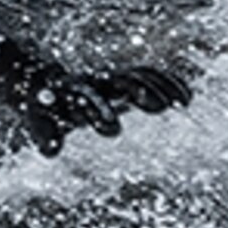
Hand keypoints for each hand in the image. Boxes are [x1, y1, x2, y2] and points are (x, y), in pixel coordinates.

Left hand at [11, 60, 193, 155]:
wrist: (40, 82)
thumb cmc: (43, 111)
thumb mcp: (40, 123)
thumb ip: (46, 137)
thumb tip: (51, 151)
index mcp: (74, 94)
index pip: (89, 99)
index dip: (100, 112)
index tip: (113, 127)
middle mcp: (95, 83)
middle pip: (120, 82)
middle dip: (139, 92)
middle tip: (161, 106)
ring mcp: (110, 80)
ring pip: (137, 76)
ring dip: (159, 88)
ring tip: (182, 103)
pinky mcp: (122, 81)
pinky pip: (148, 76)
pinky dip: (167, 84)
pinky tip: (187, 98)